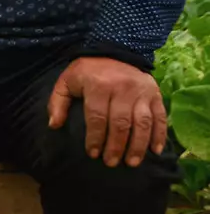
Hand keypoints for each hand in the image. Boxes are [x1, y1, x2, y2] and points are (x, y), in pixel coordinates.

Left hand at [47, 56, 166, 167]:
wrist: (115, 51)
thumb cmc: (87, 71)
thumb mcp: (67, 81)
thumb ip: (57, 102)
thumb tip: (54, 125)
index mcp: (99, 86)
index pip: (97, 117)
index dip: (95, 138)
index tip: (93, 154)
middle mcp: (123, 89)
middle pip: (120, 123)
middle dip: (116, 146)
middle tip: (111, 163)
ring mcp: (142, 92)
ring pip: (142, 122)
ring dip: (137, 145)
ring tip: (131, 162)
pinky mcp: (155, 94)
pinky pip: (160, 116)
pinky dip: (159, 135)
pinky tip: (155, 151)